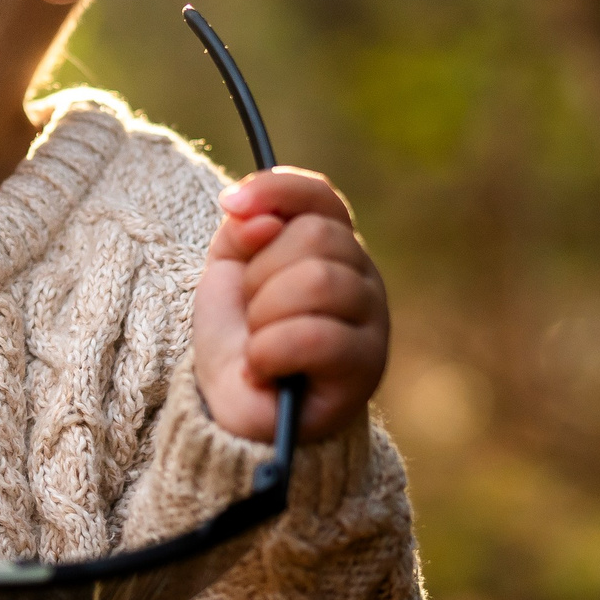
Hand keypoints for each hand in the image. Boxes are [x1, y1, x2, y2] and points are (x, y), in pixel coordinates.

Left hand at [192, 169, 389, 443]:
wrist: (235, 409)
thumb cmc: (238, 338)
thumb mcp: (228, 272)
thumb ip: (243, 230)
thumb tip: (260, 216)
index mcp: (333, 248)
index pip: (321, 196)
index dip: (277, 191)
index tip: (229, 205)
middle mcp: (362, 277)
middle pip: (316, 236)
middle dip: (260, 273)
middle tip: (250, 312)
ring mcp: (371, 320)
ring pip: (318, 280)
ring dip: (264, 313)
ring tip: (257, 341)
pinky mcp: (365, 367)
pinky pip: (316, 336)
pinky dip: (271, 350)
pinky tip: (262, 368)